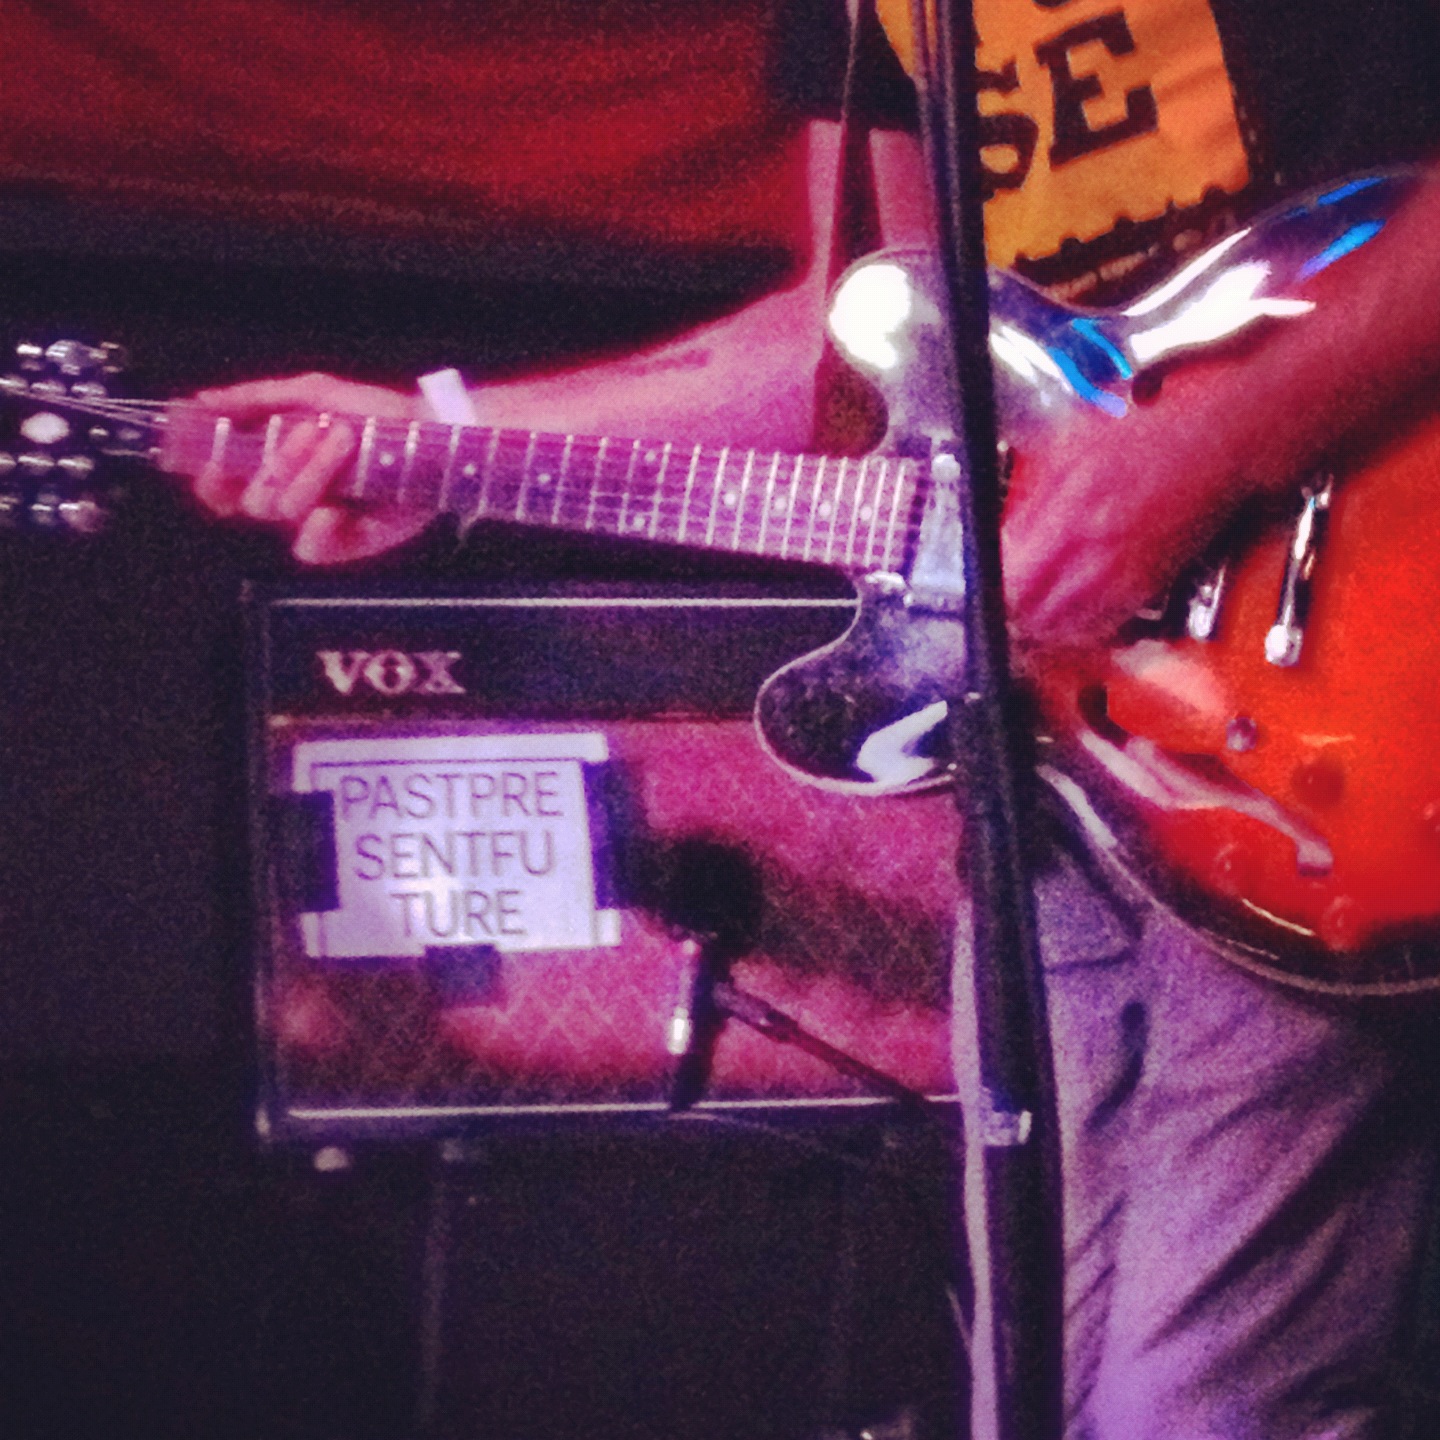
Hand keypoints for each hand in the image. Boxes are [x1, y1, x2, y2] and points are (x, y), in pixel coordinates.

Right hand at [187, 373, 429, 563]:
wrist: (430, 433)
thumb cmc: (374, 412)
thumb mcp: (315, 393)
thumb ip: (256, 398)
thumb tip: (202, 400)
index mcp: (274, 465)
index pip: (222, 486)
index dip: (211, 478)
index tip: (213, 460)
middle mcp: (291, 496)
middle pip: (252, 498)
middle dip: (279, 461)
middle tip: (315, 431)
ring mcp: (317, 521)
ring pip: (282, 510)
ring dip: (311, 472)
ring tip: (345, 441)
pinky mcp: (347, 543)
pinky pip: (309, 548)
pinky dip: (317, 527)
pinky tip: (336, 508)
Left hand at [1001, 383, 1243, 649]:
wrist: (1220, 441)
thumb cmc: (1151, 430)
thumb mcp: (1070, 445)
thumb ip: (1030, 493)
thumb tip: (1001, 532)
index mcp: (1071, 512)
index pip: (1010, 578)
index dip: (988, 591)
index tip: (978, 588)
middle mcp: (1097, 551)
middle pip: (1032, 613)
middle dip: (1008, 614)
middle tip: (997, 607)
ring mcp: (1125, 573)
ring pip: (1065, 628)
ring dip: (1040, 628)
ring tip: (1025, 620)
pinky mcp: (1149, 585)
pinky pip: (1103, 627)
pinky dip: (1078, 629)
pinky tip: (1067, 620)